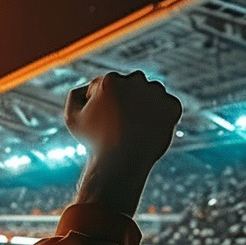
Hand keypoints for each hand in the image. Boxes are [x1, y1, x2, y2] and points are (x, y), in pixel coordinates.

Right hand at [67, 71, 181, 212]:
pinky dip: (159, 117)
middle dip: (126, 101)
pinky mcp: (173, 106)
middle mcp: (136, 80)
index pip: (107, 85)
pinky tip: (147, 131)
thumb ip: (76, 95)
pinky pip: (166, 107)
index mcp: (110, 80)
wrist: (122, 164)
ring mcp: (157, 92)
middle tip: (119, 125)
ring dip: (144, 106)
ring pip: (149, 94)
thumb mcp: (72, 118)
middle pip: (130, 86)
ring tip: (133, 130)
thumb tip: (90, 86)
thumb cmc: (94, 142)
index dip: (102, 106)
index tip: (102, 123)